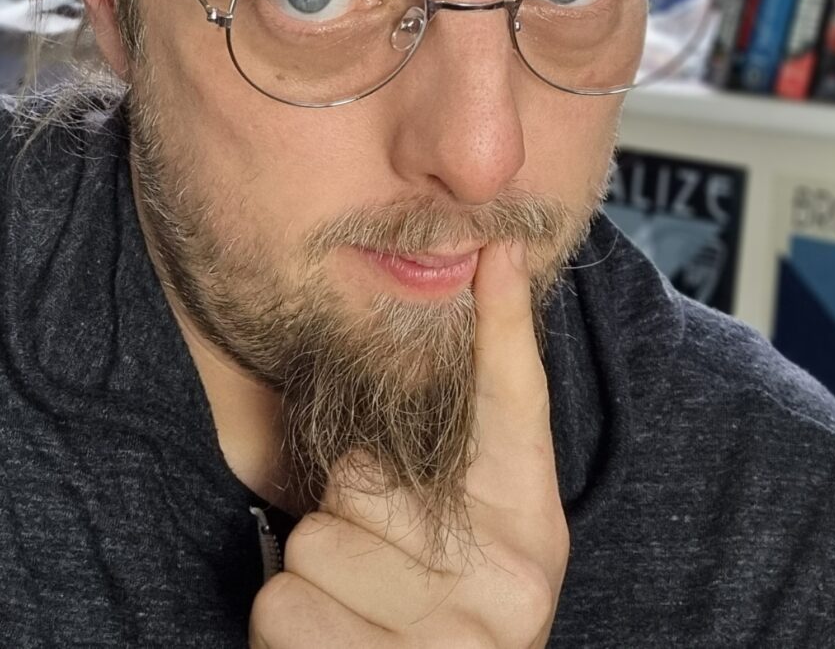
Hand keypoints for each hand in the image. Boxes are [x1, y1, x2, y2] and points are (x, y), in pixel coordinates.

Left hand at [249, 241, 569, 647]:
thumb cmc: (438, 618)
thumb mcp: (465, 546)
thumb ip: (446, 472)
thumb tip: (440, 349)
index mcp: (528, 526)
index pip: (516, 404)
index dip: (503, 324)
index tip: (495, 250)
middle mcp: (509, 580)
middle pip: (364, 479)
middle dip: (346, 518)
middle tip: (378, 571)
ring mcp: (457, 638)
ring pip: (314, 544)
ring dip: (314, 580)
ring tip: (358, 616)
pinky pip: (282, 604)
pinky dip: (289, 628)